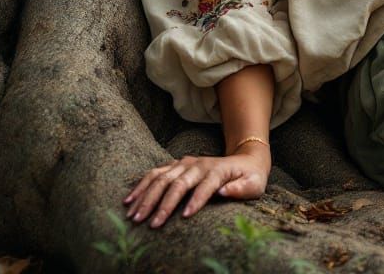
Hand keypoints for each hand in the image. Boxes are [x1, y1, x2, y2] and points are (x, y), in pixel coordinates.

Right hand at [122, 144, 270, 228]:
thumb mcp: (254, 184)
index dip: (197, 200)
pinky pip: (155, 174)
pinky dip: (141, 186)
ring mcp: (186, 163)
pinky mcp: (176, 165)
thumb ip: (241, 189)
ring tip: (134, 216)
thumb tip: (224, 193)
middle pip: (179, 182)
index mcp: (219, 170)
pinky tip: (129, 201)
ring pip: (162, 177)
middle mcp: (199, 164)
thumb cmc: (250, 177)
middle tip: (151, 224)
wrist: (245, 158)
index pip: (206, 185)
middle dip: (164, 203)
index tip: (185, 217)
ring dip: (147, 196)